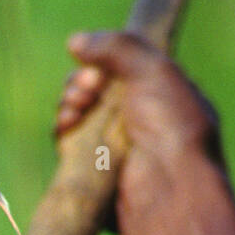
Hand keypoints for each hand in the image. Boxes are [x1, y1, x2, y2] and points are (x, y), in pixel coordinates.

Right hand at [54, 31, 224, 227]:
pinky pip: (66, 145)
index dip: (104, 63)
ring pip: (77, 115)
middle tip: (87, 90)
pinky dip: (62, 130)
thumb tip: (74, 42)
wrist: (167, 191)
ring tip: (76, 108)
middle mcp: (138, 122)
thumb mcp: (154, 70)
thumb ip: (116, 47)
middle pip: (94, 90)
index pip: (122, 70)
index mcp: (162, 96)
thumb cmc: (172, 129)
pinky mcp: (91, 173)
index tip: (100, 71)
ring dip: (69, 103)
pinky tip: (66, 125)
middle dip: (81, 84)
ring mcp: (113, 149)